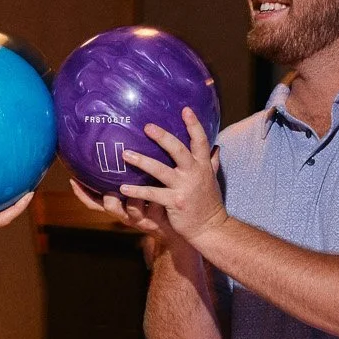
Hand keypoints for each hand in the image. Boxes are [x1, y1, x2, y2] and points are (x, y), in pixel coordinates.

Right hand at [68, 179, 169, 234]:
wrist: (178, 228)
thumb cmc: (156, 204)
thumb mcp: (139, 193)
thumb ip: (128, 176)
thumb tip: (118, 148)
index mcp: (118, 208)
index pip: (94, 203)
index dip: (82, 194)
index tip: (72, 180)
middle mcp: (126, 215)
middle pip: (110, 208)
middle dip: (109, 196)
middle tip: (111, 185)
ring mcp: (142, 218)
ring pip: (133, 208)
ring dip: (134, 196)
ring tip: (139, 180)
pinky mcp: (158, 219)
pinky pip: (154, 206)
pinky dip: (155, 196)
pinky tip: (159, 183)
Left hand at [119, 109, 227, 245]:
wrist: (210, 229)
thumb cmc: (208, 203)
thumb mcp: (212, 180)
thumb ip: (212, 162)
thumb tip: (216, 146)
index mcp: (202, 166)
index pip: (200, 140)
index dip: (194, 124)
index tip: (185, 109)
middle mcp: (194, 173)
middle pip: (178, 150)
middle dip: (162, 137)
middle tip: (146, 126)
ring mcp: (183, 187)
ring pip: (160, 170)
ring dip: (142, 161)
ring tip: (125, 154)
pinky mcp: (174, 202)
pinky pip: (152, 194)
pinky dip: (137, 190)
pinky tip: (122, 187)